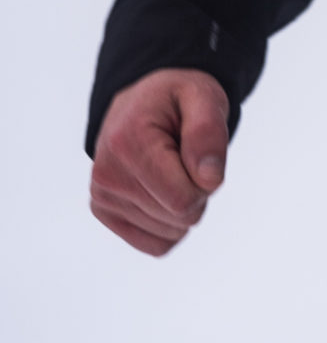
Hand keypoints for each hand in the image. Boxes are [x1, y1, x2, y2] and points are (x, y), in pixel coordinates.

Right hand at [90, 68, 229, 257]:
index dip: (206, 182)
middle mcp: (106, 176)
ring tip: (172, 168)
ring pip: (170, 234)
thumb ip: (209, 133)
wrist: (142, 102)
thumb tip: (209, 181)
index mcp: (128, 144)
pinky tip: (164, 191)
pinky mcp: (104, 213)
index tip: (199, 152)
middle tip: (186, 157)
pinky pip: (156, 244)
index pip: (183, 200)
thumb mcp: (203, 97)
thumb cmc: (176, 100)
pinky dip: (171, 224)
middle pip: (179, 218)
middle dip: (197, 191)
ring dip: (184, 205)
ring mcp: (102, 197)